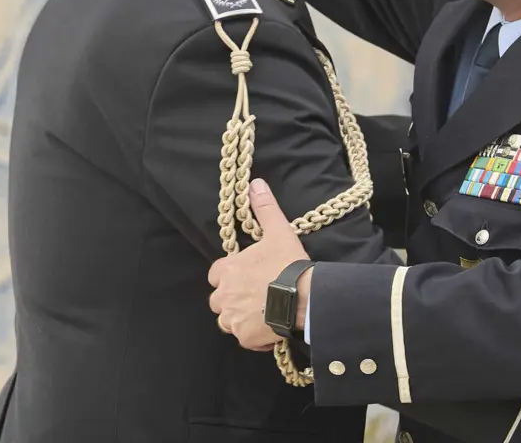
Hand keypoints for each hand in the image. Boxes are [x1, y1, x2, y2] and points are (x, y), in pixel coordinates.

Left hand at [208, 179, 310, 350]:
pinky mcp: (246, 337)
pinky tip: (269, 327)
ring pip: (228, 321)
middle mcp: (224, 296)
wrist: (304, 297)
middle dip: (231, 297)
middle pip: (218, 300)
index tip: (246, 273)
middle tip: (255, 293)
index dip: (229, 273)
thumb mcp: (278, 231)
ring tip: (261, 311)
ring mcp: (233, 319)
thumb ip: (264, 208)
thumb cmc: (288, 264)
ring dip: (239, 316)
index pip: (215, 274)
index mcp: (227, 271)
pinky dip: (253, 334)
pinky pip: (244, 338)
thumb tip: (256, 183)